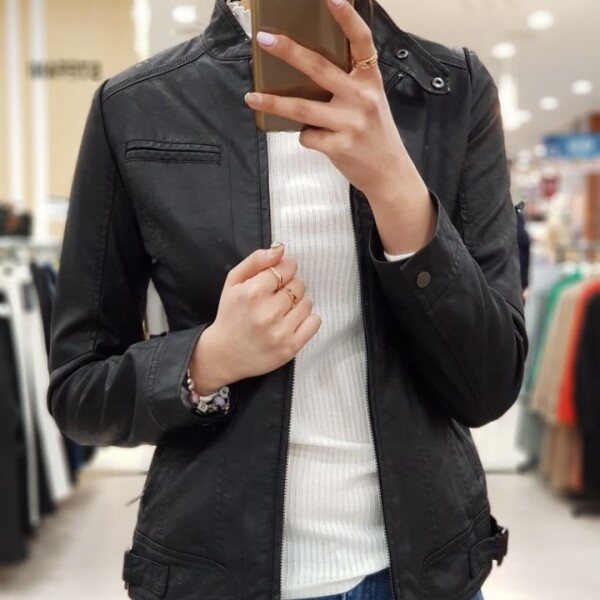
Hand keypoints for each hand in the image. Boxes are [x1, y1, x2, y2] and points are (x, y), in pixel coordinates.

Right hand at [189, 244, 321, 393]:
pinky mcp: (290, 348)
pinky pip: (314, 322)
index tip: (278, 278)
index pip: (286, 268)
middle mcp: (267, 313)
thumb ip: (256, 261)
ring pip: (307, 303)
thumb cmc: (230, 314)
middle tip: (277, 297)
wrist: (224, 355)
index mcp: (252, 293)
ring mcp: (280, 332)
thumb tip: (281, 248)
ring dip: (298, 304)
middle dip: (290, 287)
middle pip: (298, 285)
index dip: (284, 270)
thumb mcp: (233, 282)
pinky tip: (292, 322)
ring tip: (282, 311)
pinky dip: (307, 319)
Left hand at [243, 0, 423, 203]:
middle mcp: (362, 97)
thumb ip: (348, 85)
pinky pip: (307, 136)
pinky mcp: (339, 146)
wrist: (389, 173)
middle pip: (319, 68)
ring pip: (302, 107)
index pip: (361, 41)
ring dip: (272, 101)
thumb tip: (305, 73)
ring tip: (251, 96)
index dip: (347, 17)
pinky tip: (317, 139)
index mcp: (370, 80)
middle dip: (288, 51)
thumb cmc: (375, 134)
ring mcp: (350, 122)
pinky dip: (305, 136)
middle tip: (264, 39)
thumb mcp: (371, 102)